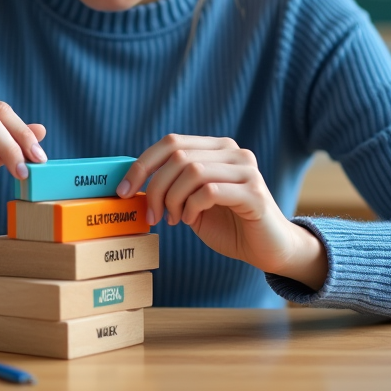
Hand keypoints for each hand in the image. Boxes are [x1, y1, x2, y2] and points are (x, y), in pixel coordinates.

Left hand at [117, 134, 327, 290]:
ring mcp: (246, 170)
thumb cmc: (228, 224)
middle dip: (154, 188)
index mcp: (217, 148)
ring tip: (174, 219)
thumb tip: (132, 182)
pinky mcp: (254, 193)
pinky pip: (210, 191)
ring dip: (172, 200)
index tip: (123, 190)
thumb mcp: (191, 202)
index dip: (142, 164)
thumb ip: (171, 186)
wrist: (268, 248)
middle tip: (151, 216)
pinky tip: (191, 220)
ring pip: (192, 171)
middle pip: (178, 157)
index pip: (171, 142)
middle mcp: (233, 152)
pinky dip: (191, 207)